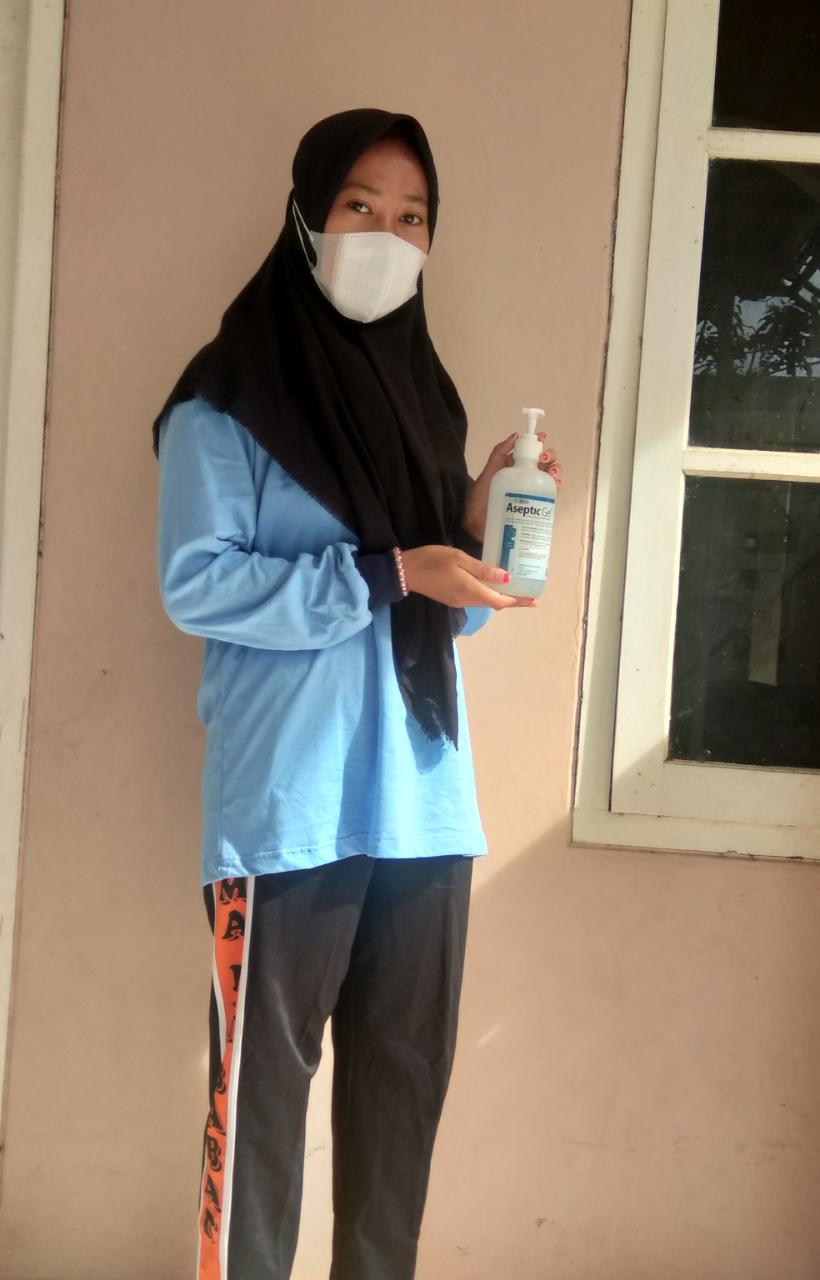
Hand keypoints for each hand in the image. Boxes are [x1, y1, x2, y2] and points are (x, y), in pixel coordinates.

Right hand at [402, 545, 536, 608]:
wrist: (404, 572)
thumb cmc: (432, 560)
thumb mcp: (459, 559)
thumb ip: (483, 569)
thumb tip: (507, 578)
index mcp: (471, 590)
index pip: (500, 601)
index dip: (518, 601)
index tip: (534, 600)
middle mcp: (467, 600)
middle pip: (495, 603)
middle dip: (513, 600)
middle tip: (530, 595)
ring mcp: (459, 601)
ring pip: (486, 601)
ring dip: (501, 597)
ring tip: (515, 588)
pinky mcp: (452, 598)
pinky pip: (476, 598)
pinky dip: (489, 593)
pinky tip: (492, 584)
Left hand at [462, 432, 562, 542]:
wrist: (478, 526)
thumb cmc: (480, 499)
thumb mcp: (488, 473)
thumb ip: (499, 454)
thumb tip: (515, 435)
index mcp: (514, 466)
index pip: (531, 451)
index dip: (539, 442)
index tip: (542, 438)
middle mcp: (526, 476)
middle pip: (545, 462)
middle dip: (550, 456)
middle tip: (543, 460)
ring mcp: (532, 490)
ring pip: (551, 476)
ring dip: (556, 470)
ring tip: (552, 473)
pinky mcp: (536, 505)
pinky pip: (551, 494)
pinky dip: (557, 487)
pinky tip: (555, 485)